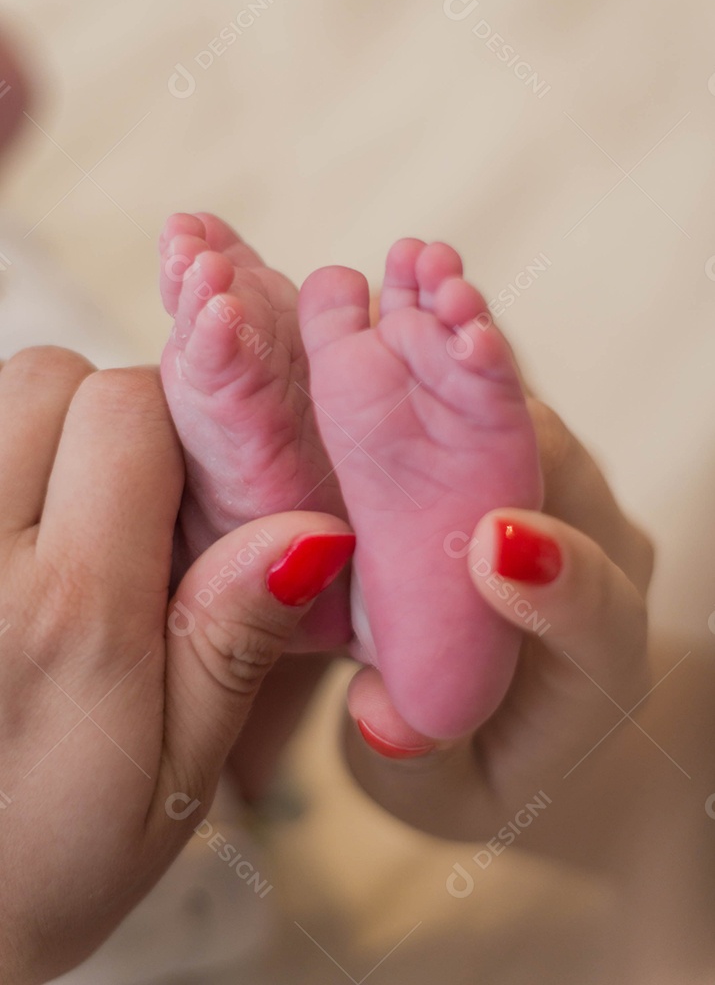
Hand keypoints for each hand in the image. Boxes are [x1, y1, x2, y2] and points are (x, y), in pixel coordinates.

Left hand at [0, 348, 353, 983]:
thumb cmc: (44, 858)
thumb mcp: (173, 778)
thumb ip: (230, 643)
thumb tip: (310, 528)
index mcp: (68, 617)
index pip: (127, 411)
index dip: (178, 431)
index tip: (188, 492)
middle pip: (48, 378)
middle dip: (104, 419)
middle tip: (122, 510)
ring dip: (39, 438)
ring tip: (60, 533)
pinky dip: (1, 467)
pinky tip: (15, 546)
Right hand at [344, 399, 653, 870]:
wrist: (510, 719)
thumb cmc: (480, 762)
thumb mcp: (440, 794)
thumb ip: (416, 762)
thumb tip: (378, 713)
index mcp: (599, 666)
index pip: (602, 616)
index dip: (557, 577)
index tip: (493, 550)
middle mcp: (604, 568)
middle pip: (568, 488)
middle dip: (489, 448)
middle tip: (400, 415)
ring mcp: (574, 506)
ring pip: (533, 431)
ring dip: (461, 398)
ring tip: (382, 362)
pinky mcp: (534, 467)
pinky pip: (497, 415)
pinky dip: (443, 389)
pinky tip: (385, 362)